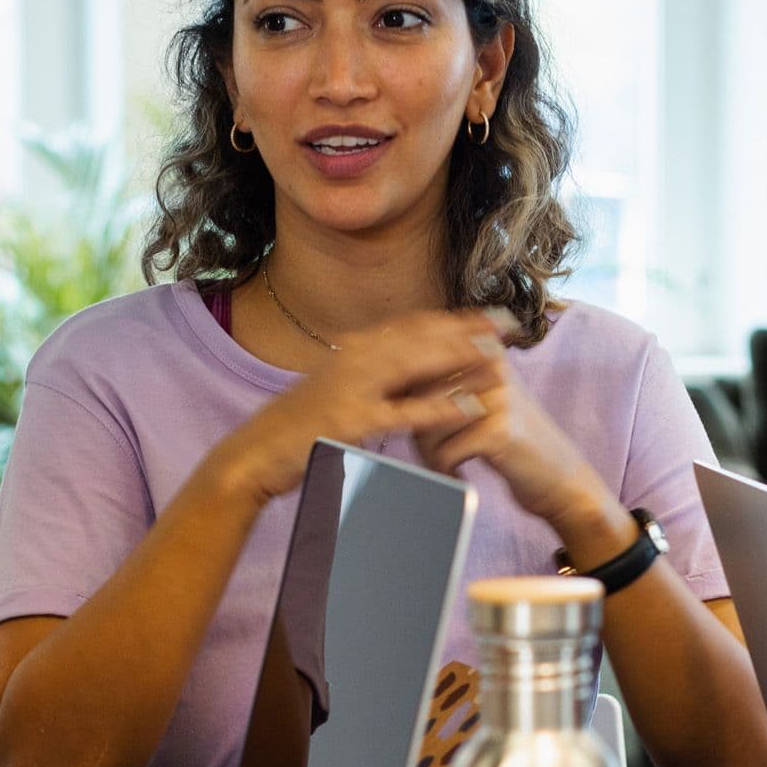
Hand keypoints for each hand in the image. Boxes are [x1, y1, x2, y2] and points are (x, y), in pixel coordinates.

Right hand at [211, 310, 517, 505]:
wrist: (255, 452)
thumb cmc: (298, 428)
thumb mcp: (339, 392)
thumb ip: (373, 379)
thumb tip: (408, 372)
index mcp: (354, 351)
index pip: (413, 325)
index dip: (454, 318)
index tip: (489, 314)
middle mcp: (355, 359)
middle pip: (422, 335)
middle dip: (469, 328)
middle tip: (510, 322)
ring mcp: (353, 388)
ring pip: (418, 365)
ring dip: (461, 355)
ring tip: (501, 352)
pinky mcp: (353, 421)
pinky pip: (406, 412)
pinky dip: (441, 407)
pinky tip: (471, 404)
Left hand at [412, 359, 609, 530]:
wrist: (560, 478)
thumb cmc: (513, 442)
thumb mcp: (486, 400)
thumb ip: (449, 382)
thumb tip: (395, 383)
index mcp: (486, 351)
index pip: (424, 365)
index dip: (409, 399)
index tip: (418, 423)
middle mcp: (492, 366)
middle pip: (421, 394)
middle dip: (417, 430)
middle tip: (431, 453)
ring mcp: (499, 396)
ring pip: (429, 424)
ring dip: (428, 453)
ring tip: (444, 465)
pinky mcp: (500, 430)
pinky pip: (445, 450)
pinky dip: (445, 469)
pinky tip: (459, 475)